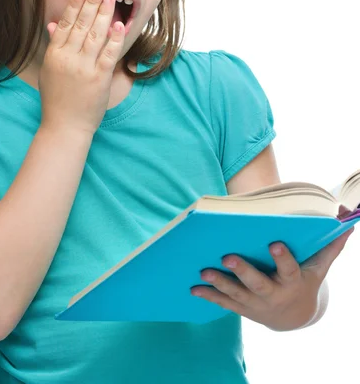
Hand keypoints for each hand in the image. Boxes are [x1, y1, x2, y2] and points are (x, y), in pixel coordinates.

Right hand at [39, 0, 124, 135]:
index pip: (65, 24)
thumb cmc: (57, 100)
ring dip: (104, 14)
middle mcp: (68, 59)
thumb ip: (54, 46)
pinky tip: (119, 25)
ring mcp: (84, 68)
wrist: (65, 127)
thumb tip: (53, 24)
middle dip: (91, 3)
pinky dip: (114, 39)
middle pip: (81, 25)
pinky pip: (108, 54)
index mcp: (55, 55)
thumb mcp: (49, 71)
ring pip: (95, 35)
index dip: (74, 5)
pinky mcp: (99, 79)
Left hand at [190, 227, 353, 330]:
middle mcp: (274, 294)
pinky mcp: (243, 308)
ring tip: (203, 272)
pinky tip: (193, 289)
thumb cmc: (305, 281)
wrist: (295, 317)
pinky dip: (209, 296)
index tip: (274, 243)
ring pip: (237, 294)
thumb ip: (330, 245)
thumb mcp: (319, 267)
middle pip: (258, 284)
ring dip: (220, 283)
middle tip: (227, 257)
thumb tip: (349, 220)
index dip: (283, 257)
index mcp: (293, 281)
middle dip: (243, 272)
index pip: (290, 269)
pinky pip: (225, 303)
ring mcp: (256, 304)